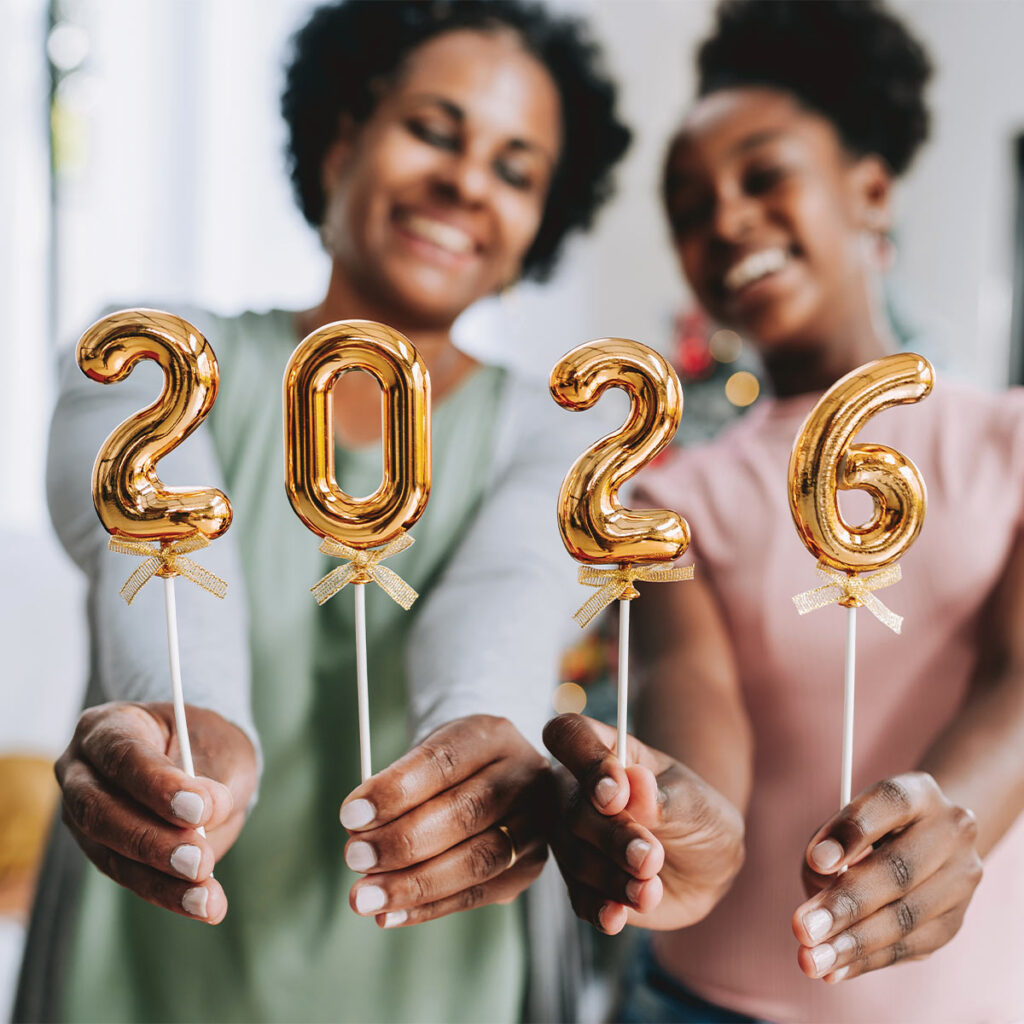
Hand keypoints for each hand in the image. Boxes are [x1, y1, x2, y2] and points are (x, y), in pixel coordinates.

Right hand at [56, 701, 257, 923]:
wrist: (204, 760)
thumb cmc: (208, 743)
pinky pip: (129, 877)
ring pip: (111, 854)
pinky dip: (169, 894)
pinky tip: (205, 904)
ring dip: (163, 879)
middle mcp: (82, 771)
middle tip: (201, 861)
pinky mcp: (102, 852)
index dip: (157, 784)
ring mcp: (84, 815)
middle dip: (154, 841)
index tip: (199, 808)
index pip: (122, 755)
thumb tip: (205, 817)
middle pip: (102, 810)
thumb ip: (211, 776)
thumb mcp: (220, 745)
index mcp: (108, 726)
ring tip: (208, 897)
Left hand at [339, 715, 549, 927]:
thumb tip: (359, 830)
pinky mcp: (530, 865)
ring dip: (415, 884)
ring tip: (366, 897)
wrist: (497, 779)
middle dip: (403, 841)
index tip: (351, 815)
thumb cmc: (450, 768)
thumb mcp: (427, 754)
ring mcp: (536, 823)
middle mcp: (526, 776)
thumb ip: (397, 787)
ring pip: (478, 859)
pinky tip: (391, 914)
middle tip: (355, 857)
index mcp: (493, 735)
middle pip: (466, 812)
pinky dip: (430, 908)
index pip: (444, 761)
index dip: (397, 789)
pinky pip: (479, 893)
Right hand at [543, 713, 744, 934]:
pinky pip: (578, 896)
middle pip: (571, 806)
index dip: (584, 760)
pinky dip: (599, 907)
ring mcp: (574, 837)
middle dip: (611, 837)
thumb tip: (634, 783)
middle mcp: (577, 790)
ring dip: (612, 876)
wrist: (707, 865)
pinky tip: (618, 915)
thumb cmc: (699, 816)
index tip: (617, 794)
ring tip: (651, 890)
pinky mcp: (581, 881)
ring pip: (573, 855)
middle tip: (651, 858)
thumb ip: (661, 799)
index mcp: (603, 750)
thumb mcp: (694, 803)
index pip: (569, 735)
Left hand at [793, 772, 982, 982]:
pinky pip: (911, 947)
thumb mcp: (848, 815)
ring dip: (854, 944)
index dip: (851, 833)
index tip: (815, 861)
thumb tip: (819, 877)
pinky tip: (835, 969)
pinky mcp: (956, 920)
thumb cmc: (872, 826)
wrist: (932, 839)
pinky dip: (868, 960)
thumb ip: (828, 837)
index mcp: (919, 792)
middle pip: (898, 871)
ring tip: (812, 959)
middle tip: (802, 929)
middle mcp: (951, 832)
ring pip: (906, 917)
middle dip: (845, 905)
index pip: (889, 804)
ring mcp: (961, 878)